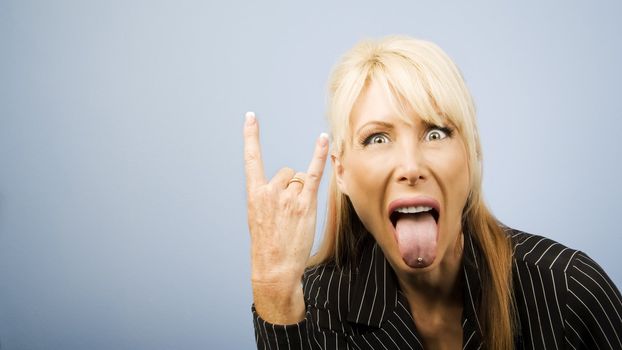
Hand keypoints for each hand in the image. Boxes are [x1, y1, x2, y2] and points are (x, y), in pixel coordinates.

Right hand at [243, 112, 328, 323]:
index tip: (251, 117)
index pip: (251, 159)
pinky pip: (313, 173)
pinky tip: (323, 139)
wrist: (274, 268)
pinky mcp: (305, 203)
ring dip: (301, 194)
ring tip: (295, 217)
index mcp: (254, 194)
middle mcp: (270, 191)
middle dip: (289, 188)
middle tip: (286, 214)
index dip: (251, 136)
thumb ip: (269, 196)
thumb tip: (289, 180)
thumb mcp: (259, 218)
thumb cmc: (267, 245)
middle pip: (286, 173)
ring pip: (299, 180)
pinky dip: (319, 155)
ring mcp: (288, 197)